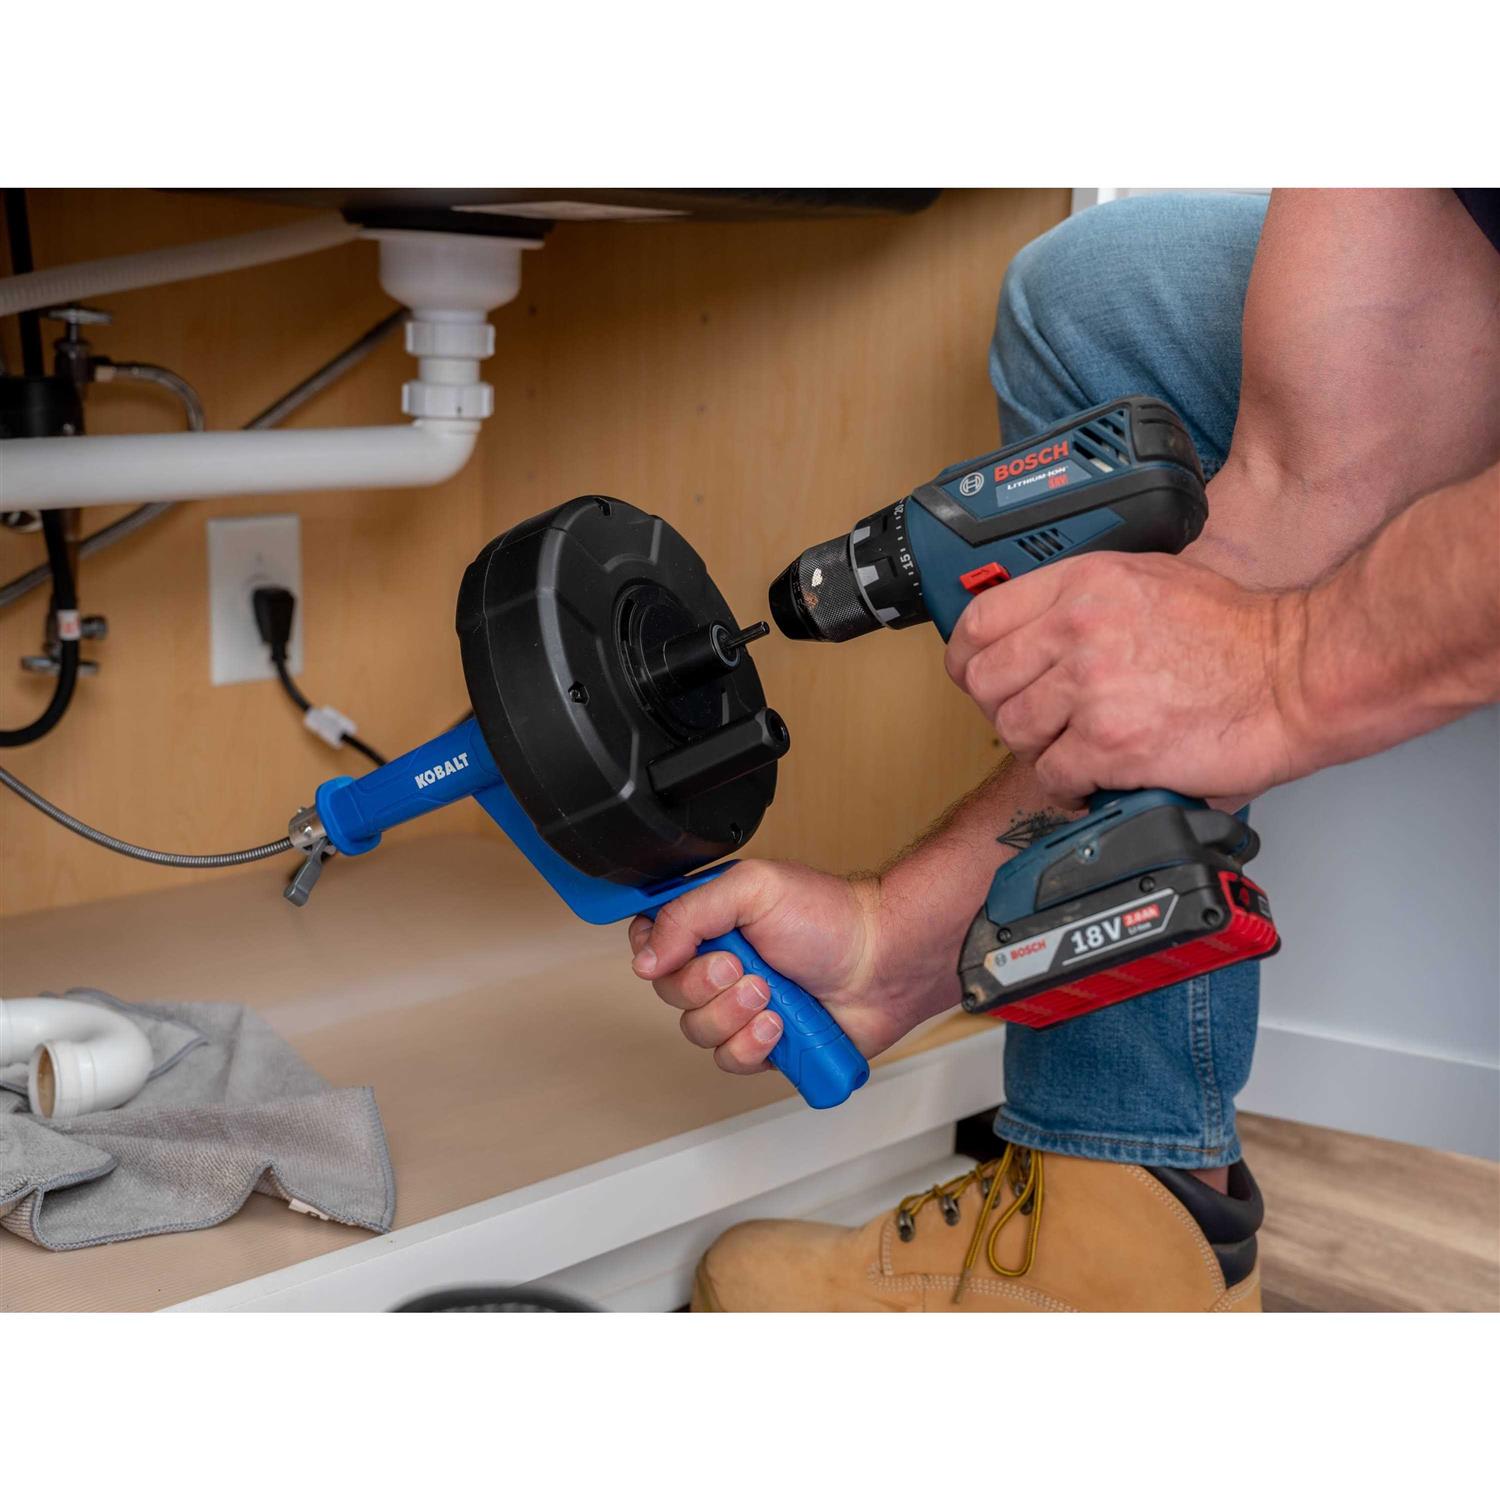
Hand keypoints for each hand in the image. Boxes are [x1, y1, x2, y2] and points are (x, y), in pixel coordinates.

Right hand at [627, 860, 915, 1076]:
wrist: (883, 963)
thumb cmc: (829, 918)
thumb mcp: (752, 889)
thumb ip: (689, 913)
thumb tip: (644, 955)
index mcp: (710, 921)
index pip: (649, 938)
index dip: (653, 951)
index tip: (676, 951)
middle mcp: (718, 964)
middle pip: (668, 990)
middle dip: (704, 984)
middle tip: (743, 967)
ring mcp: (738, 1007)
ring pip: (696, 1031)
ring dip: (732, 1014)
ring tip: (770, 995)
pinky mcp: (761, 1044)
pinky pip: (729, 1060)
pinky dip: (753, 1045)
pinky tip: (780, 1025)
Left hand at [944, 551, 1306, 805]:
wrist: (1297, 675)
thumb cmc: (1237, 634)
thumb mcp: (1148, 580)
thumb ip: (1081, 600)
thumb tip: (1032, 630)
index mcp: (1082, 585)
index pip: (979, 621)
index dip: (967, 657)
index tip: (975, 675)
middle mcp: (1079, 630)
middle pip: (985, 681)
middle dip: (1001, 708)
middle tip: (1033, 721)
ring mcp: (1093, 688)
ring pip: (1013, 731)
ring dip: (1038, 749)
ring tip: (1074, 748)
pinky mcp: (1112, 743)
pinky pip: (1051, 775)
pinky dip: (1069, 785)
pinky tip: (1096, 775)